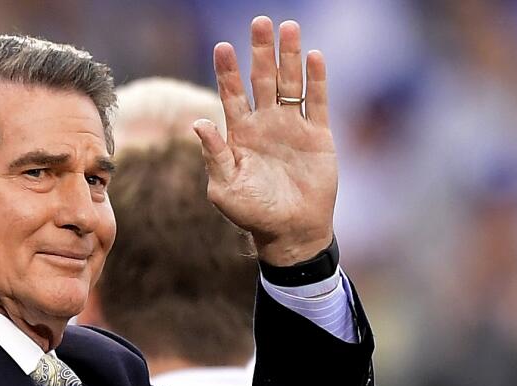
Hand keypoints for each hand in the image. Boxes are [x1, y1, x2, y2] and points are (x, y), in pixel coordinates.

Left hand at [196, 17, 336, 265]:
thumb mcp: (225, 188)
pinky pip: (317, 103)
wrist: (291, 233)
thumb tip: (198, 123)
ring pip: (291, 84)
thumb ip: (214, 156)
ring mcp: (293, 128)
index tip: (223, 47)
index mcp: (240, 134)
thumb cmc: (253, 214)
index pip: (231, 94)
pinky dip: (317, 80)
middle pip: (262, 79)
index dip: (227, 72)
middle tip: (260, 21)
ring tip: (288, 27)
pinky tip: (314, 57)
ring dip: (290, 56)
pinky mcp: (318, 137)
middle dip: (261, 52)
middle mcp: (266, 124)